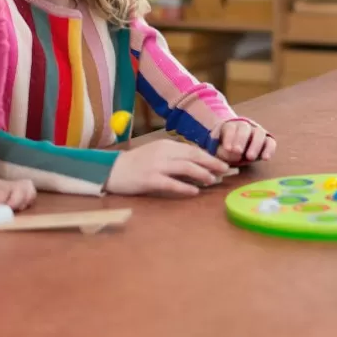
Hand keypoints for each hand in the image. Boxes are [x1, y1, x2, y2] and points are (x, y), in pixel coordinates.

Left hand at [0, 172, 35, 215]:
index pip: (1, 191)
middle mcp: (7, 185)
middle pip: (20, 189)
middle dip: (16, 201)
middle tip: (8, 213)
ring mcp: (16, 186)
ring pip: (28, 190)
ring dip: (25, 201)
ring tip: (16, 210)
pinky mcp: (22, 190)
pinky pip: (32, 194)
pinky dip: (30, 201)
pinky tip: (21, 208)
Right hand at [106, 139, 230, 195]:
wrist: (111, 170)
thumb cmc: (136, 163)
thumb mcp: (157, 153)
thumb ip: (175, 156)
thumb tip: (199, 163)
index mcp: (167, 145)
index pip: (194, 150)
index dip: (210, 157)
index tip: (223, 164)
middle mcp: (164, 153)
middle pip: (194, 156)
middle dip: (212, 163)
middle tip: (225, 170)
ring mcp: (156, 165)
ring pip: (185, 167)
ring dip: (202, 174)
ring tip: (212, 180)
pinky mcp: (149, 179)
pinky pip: (171, 183)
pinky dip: (185, 187)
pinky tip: (194, 192)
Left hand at [216, 120, 275, 163]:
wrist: (236, 152)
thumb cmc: (226, 151)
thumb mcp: (220, 152)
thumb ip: (222, 152)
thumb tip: (231, 153)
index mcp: (231, 126)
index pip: (230, 128)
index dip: (229, 137)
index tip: (228, 148)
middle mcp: (245, 126)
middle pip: (244, 128)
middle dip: (241, 139)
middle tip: (237, 151)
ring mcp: (257, 132)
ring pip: (259, 133)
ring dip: (255, 145)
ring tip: (250, 157)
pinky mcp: (267, 140)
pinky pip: (271, 142)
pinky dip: (269, 149)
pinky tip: (265, 158)